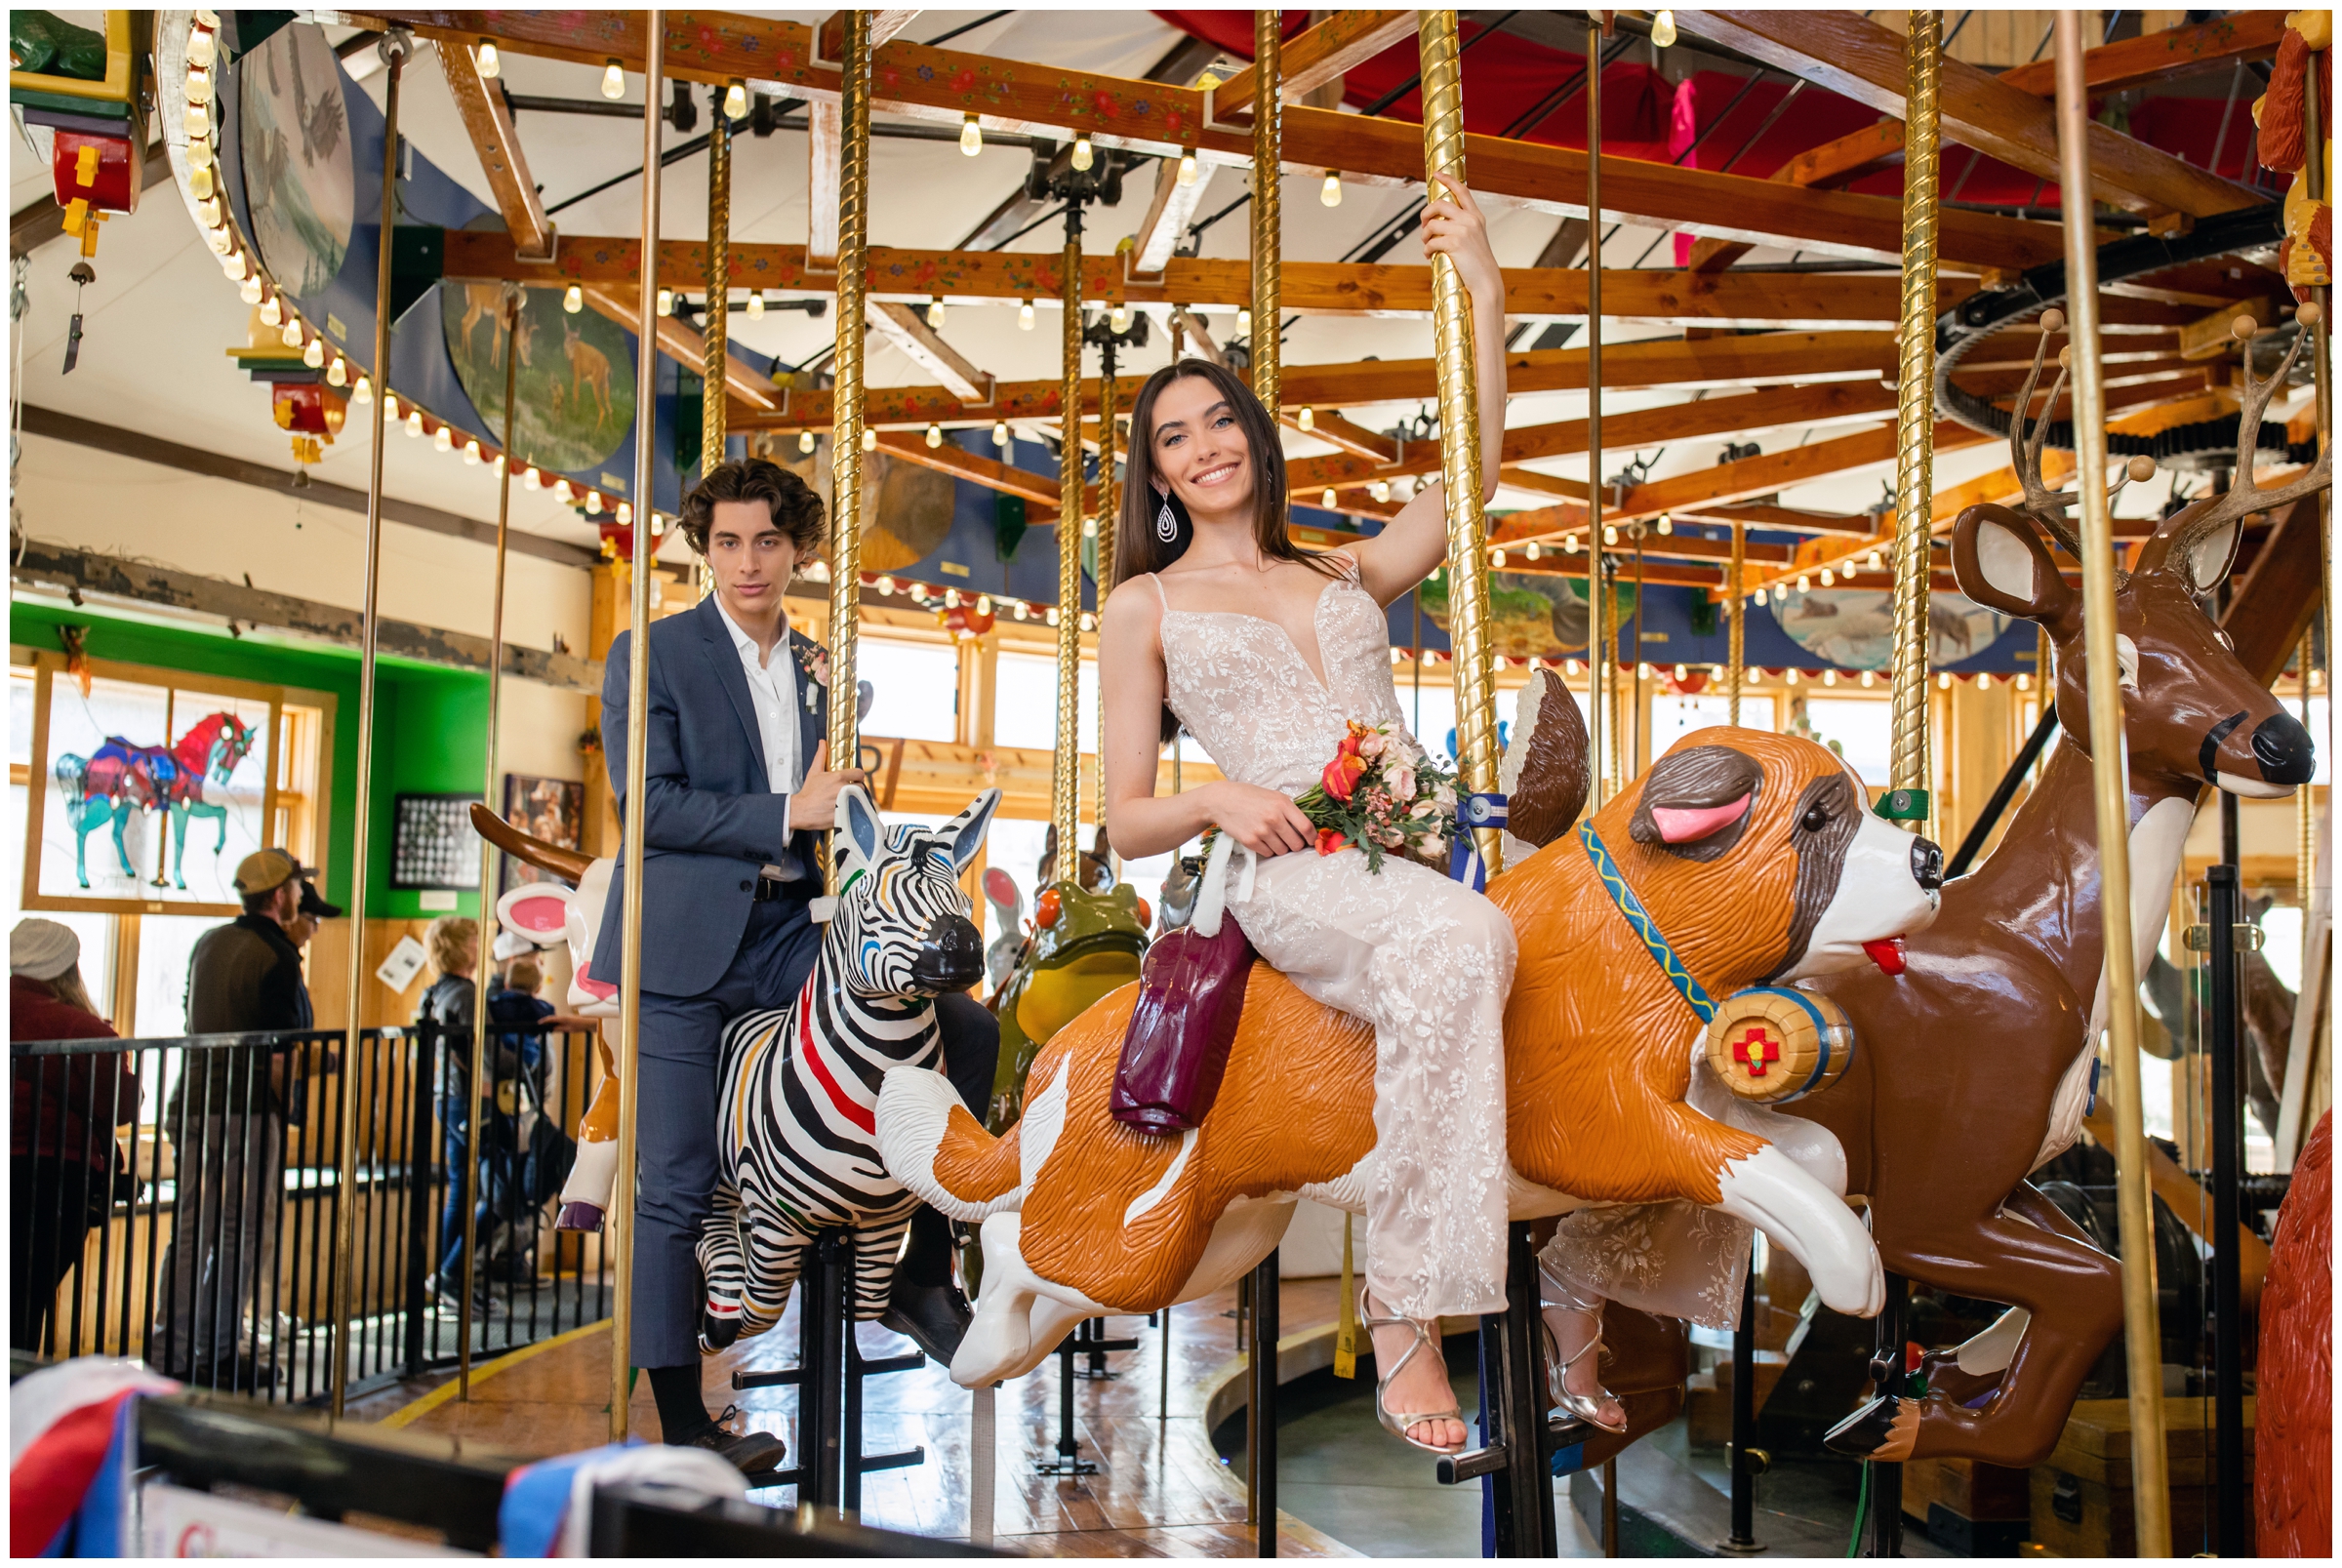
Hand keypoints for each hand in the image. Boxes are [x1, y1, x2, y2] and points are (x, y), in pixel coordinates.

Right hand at [788, 740, 868, 829]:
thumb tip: (822, 742)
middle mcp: (844, 788)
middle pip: (861, 787)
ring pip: (860, 799)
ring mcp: (845, 802)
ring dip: (855, 800)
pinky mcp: (845, 814)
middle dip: (856, 789)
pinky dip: (853, 811)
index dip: (857, 777)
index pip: (859, 773)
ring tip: (845, 802)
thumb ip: (821, 756)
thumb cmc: (808, 792)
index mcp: (838, 777)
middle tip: (847, 792)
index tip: (853, 780)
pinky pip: (856, 811)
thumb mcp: (814, 772)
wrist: (801, 811)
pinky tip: (844, 810)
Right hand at [1209, 781, 1315, 857]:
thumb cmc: (1249, 796)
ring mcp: (1262, 830)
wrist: (1222, 800)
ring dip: (1280, 848)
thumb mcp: (1273, 796)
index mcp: (1283, 804)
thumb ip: (1289, 810)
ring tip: (1272, 837)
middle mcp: (1274, 818)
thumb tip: (1305, 828)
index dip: (1312, 838)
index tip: (1312, 841)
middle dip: (1295, 845)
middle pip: (1296, 844)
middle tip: (1290, 841)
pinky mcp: (1251, 841)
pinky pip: (1268, 853)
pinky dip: (1267, 850)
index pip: (1306, 827)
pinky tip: (1261, 839)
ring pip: (1282, 851)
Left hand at [1420, 172, 1500, 301]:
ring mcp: (1463, 230)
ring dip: (1424, 235)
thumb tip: (1438, 222)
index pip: (1462, 191)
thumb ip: (1462, 227)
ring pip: (1432, 224)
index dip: (1448, 179)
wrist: (1486, 281)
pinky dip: (1426, 249)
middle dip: (1425, 213)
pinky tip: (1429, 255)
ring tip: (1426, 244)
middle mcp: (1470, 220)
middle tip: (1423, 224)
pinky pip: (1431, 242)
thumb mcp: (1474, 239)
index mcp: (1476, 216)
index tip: (1437, 174)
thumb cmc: (1478, 264)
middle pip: (1440, 204)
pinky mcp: (1454, 243)